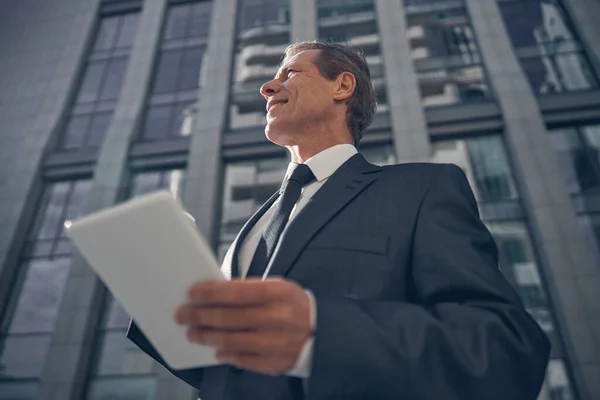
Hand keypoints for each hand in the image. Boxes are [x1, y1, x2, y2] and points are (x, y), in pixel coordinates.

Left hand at [175, 277, 311, 375]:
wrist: (322, 332)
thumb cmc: (291, 305)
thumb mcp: (276, 287)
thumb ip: (247, 289)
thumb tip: (212, 294)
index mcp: (278, 293)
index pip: (234, 292)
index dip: (208, 293)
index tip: (191, 293)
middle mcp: (278, 318)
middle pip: (228, 318)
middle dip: (199, 316)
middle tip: (182, 315)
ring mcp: (278, 343)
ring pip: (232, 341)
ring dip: (206, 337)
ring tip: (193, 332)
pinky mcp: (276, 363)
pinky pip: (243, 360)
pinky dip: (226, 354)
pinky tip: (216, 349)